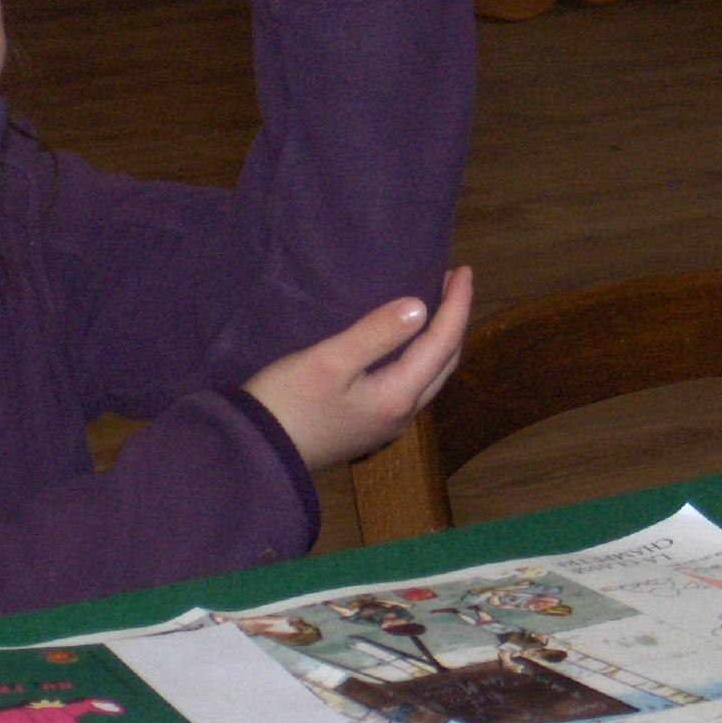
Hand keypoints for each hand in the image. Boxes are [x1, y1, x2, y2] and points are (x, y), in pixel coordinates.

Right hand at [244, 267, 471, 468]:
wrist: (257, 452)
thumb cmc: (288, 401)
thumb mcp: (329, 360)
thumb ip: (375, 333)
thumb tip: (420, 307)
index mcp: (398, 395)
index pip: (442, 343)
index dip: (457, 305)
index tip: (464, 269)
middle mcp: (402, 414)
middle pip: (445, 363)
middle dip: (455, 322)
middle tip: (453, 284)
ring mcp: (387, 424)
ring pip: (431, 377)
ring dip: (440, 342)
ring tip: (438, 309)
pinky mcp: (370, 426)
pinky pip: (413, 386)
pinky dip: (422, 358)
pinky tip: (408, 346)